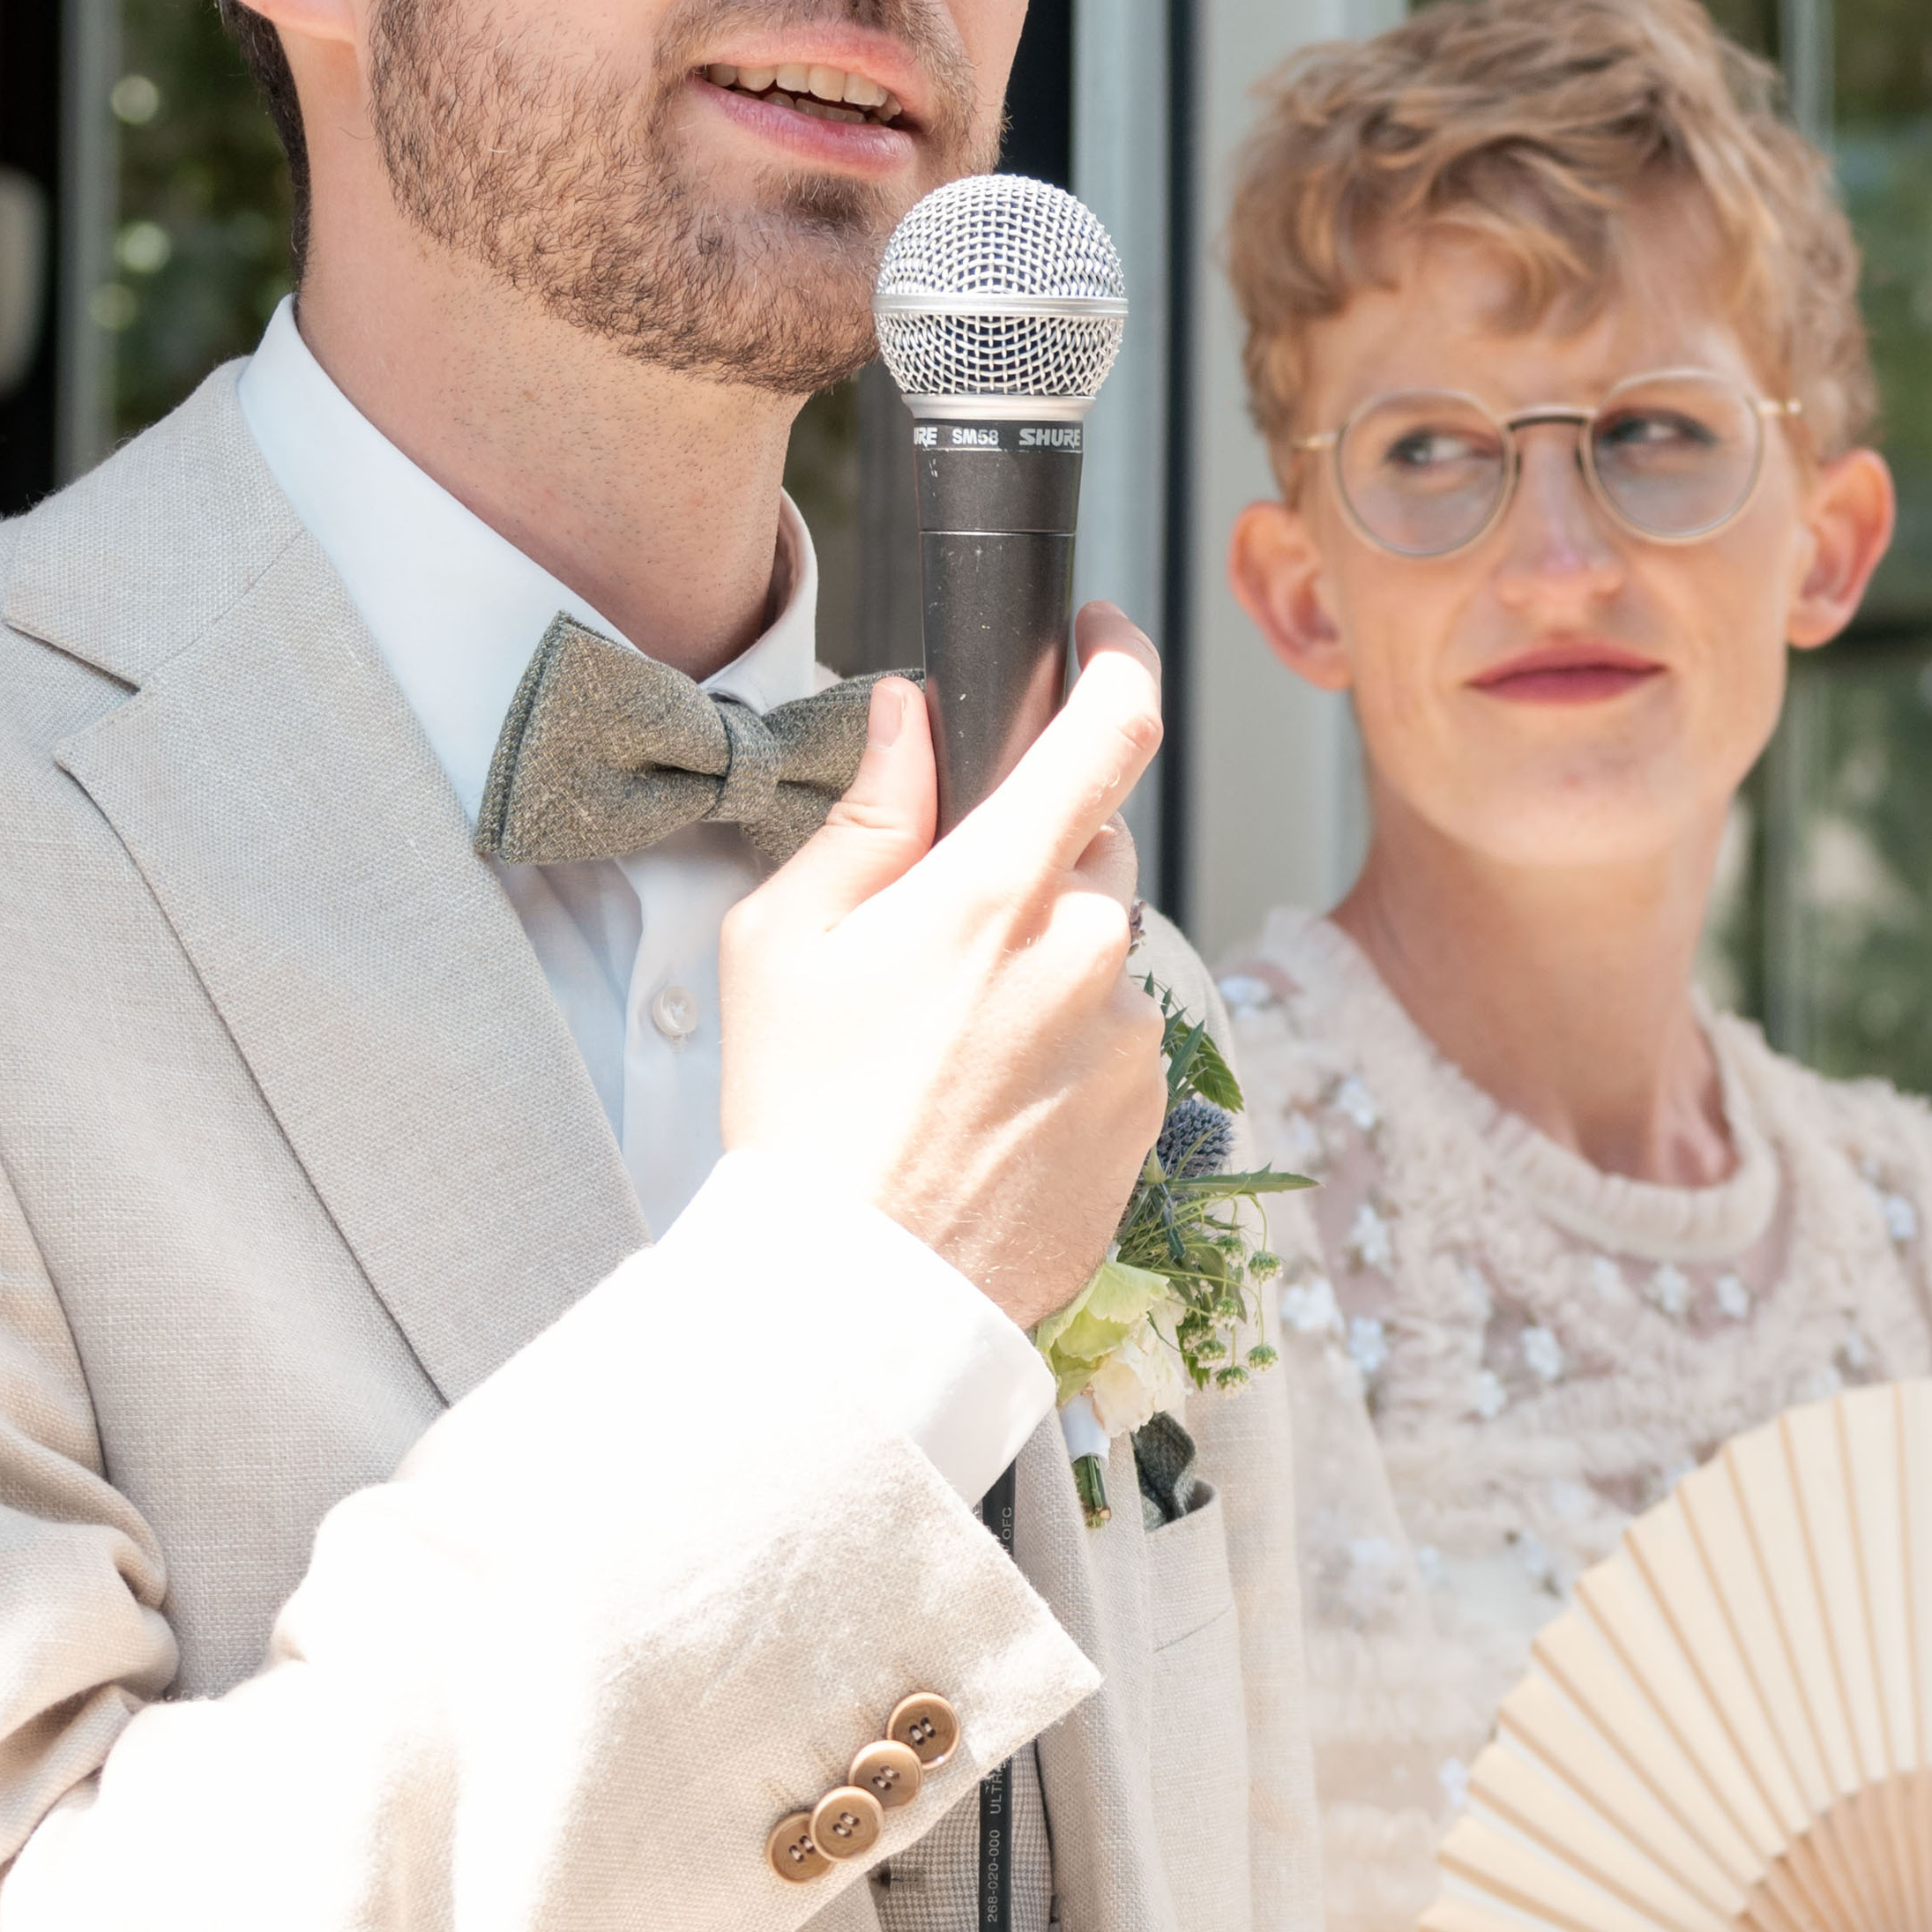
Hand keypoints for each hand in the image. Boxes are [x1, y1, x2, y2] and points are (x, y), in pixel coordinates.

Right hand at [723, 602, 1168, 1331]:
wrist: (858, 1291)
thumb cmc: (803, 1113)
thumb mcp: (785, 941)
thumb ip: (866, 813)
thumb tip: (908, 715)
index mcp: (997, 890)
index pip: (1109, 732)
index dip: (1121, 662)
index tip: (1105, 639)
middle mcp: (1085, 952)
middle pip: (1097, 848)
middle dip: (1035, 859)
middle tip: (941, 934)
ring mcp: (1127, 1037)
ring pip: (1103, 951)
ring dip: (1047, 965)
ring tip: (948, 1048)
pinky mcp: (1146, 1112)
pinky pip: (1118, 1039)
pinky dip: (1066, 1046)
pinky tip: (986, 1101)